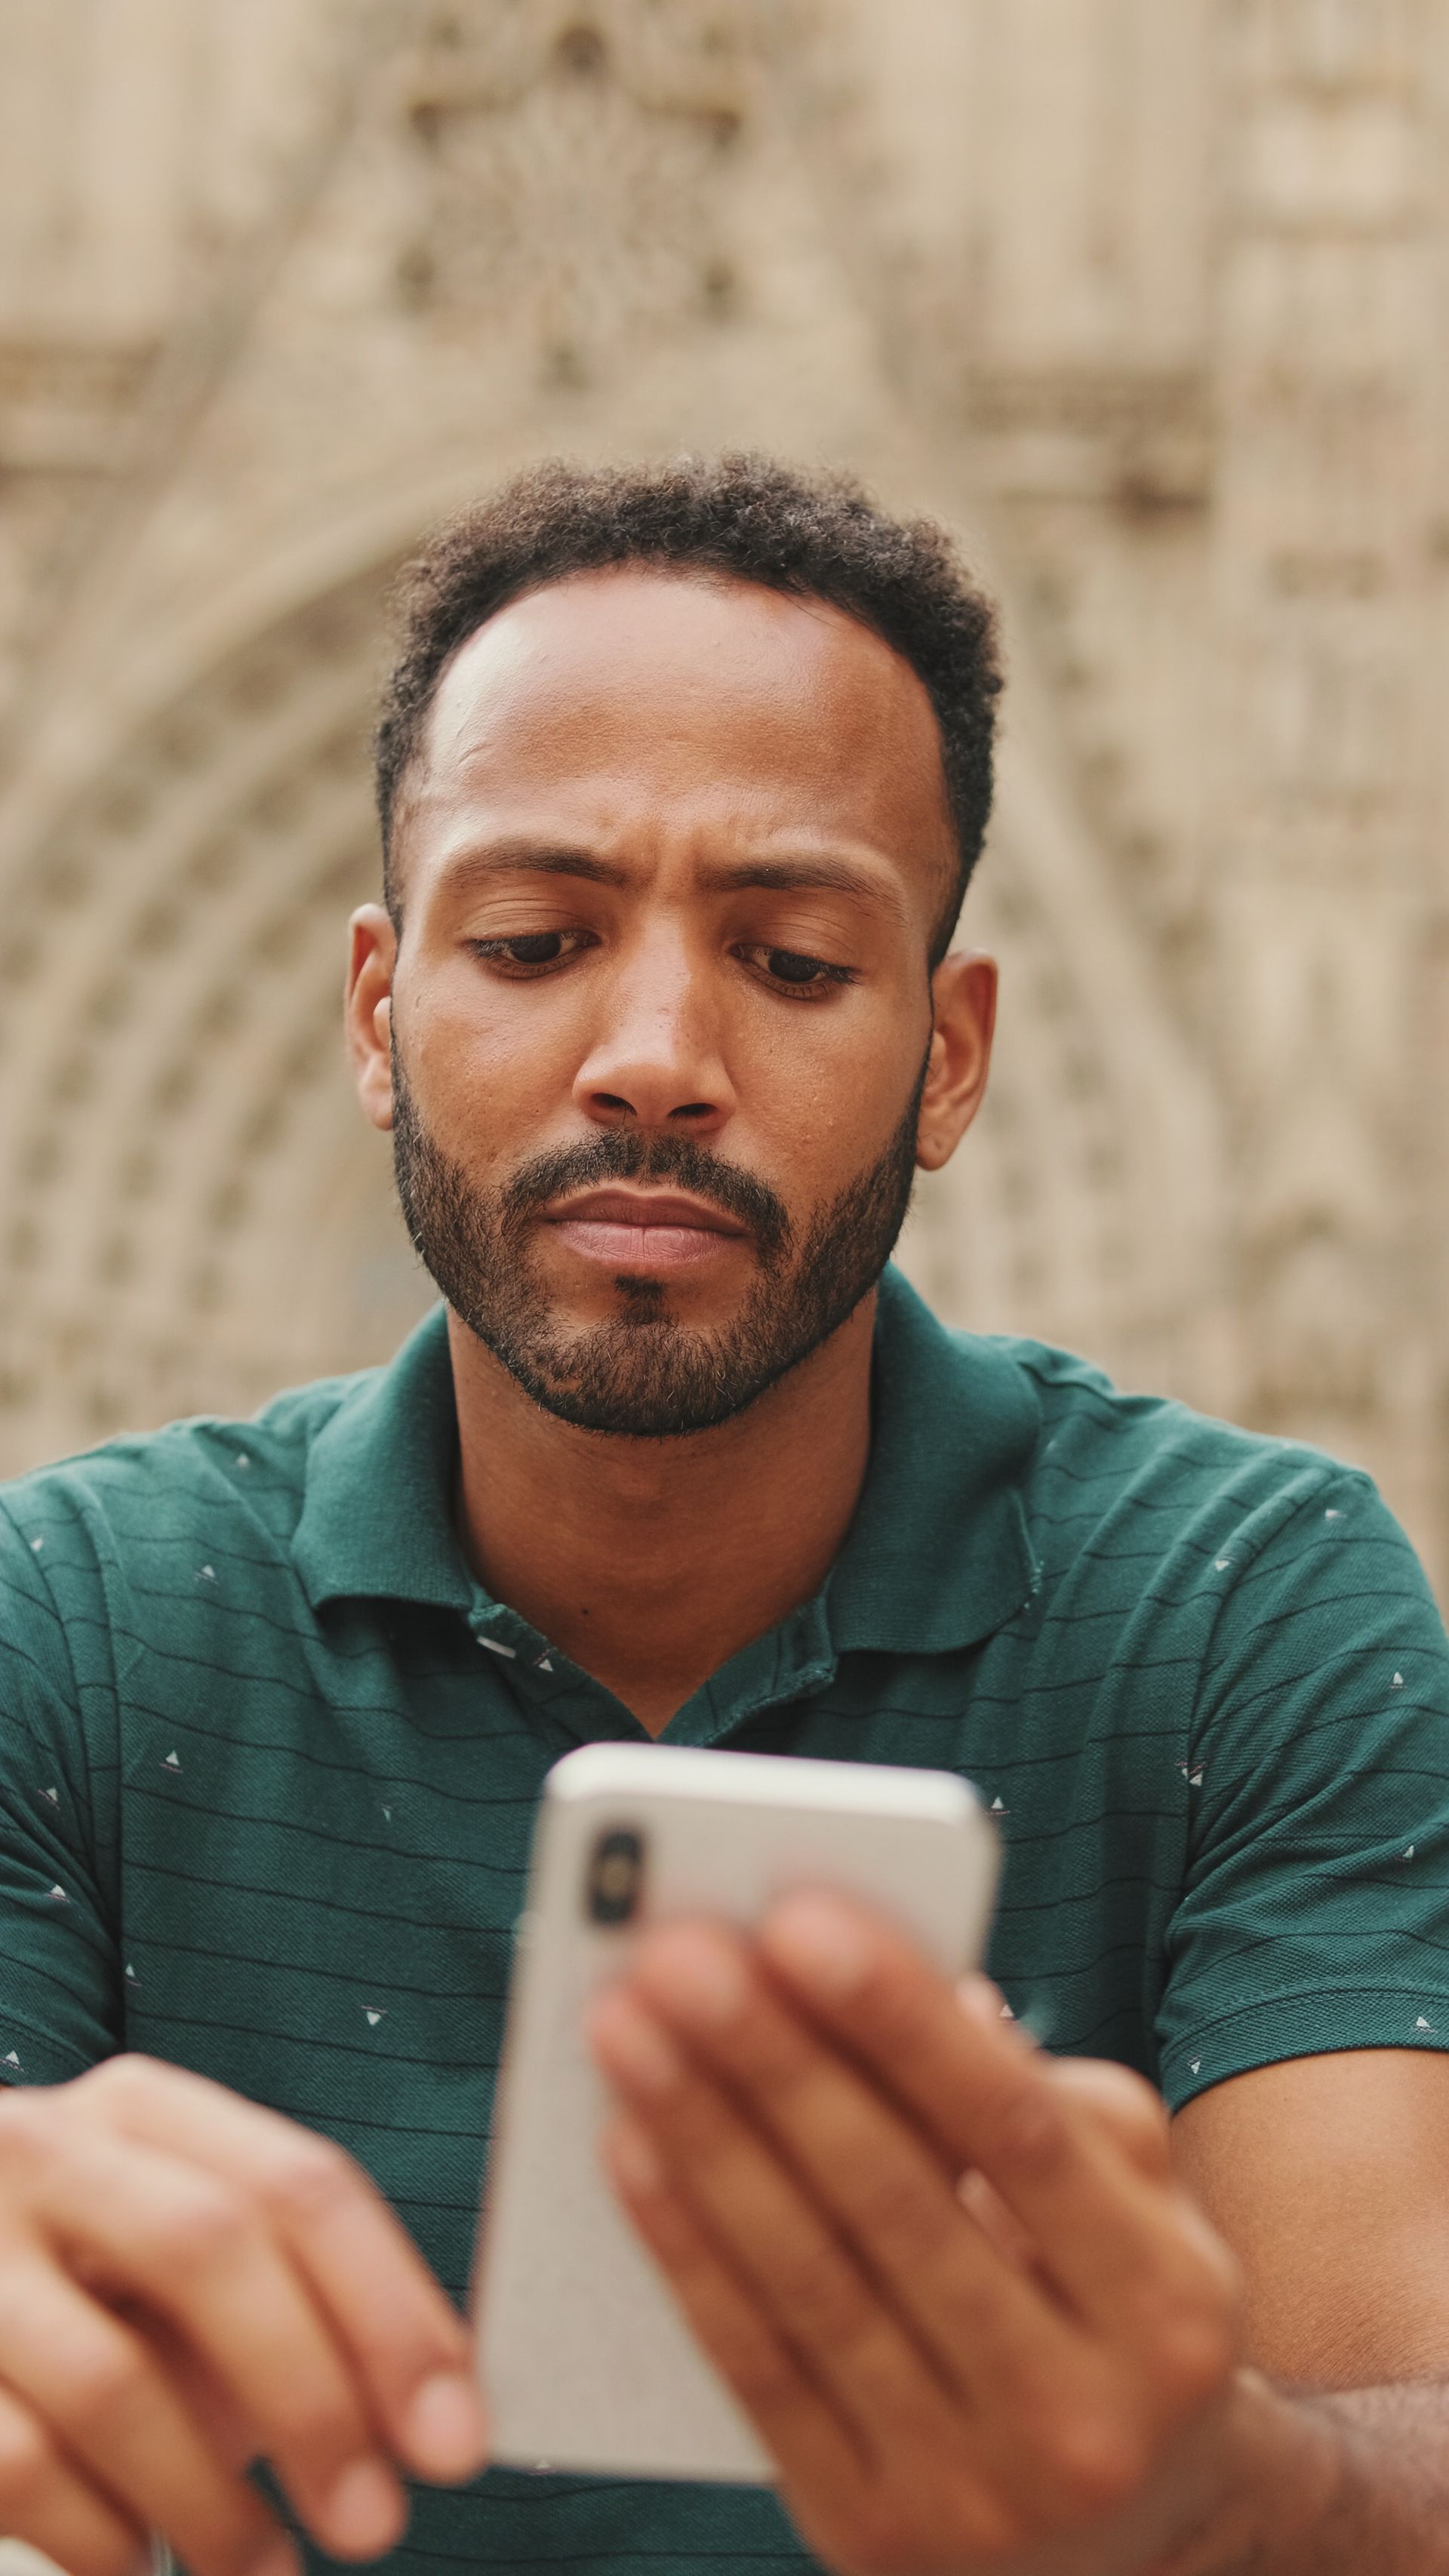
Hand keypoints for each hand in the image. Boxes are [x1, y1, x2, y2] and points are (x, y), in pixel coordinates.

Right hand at [0, 2056, 487, 2575]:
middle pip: (210, 2250)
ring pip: (111, 2381)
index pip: (300, 2185)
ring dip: (211, 2503)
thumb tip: (445, 2398)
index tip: (453, 2437)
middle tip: (375, 2522)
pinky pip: (24, 2467)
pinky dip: (104, 2538)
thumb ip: (305, 2303)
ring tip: (268, 2571)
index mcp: (144, 2111)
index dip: (390, 2311)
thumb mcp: (188, 2264)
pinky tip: (144, 2566)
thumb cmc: (86, 2289)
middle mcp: (47, 2152)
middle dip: (311, 2397)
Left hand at [587, 1895, 1239, 2575]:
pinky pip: (759, 2374)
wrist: (1142, 2544)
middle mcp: (1085, 2411)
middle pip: (896, 2202)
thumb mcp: (1134, 2202)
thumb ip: (1044, 2093)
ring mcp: (977, 2494)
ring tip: (626, 2028)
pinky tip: (629, 2149)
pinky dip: (686, 2252)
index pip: (1015, 2127)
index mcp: (1168, 2299)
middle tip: (674, 1953)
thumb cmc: (1116, 2309)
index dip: (899, 2020)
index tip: (796, 1918)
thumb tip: (924, 1986)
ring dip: (703, 2141)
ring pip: (812, 2286)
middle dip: (771, 2062)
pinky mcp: (872, 2541)